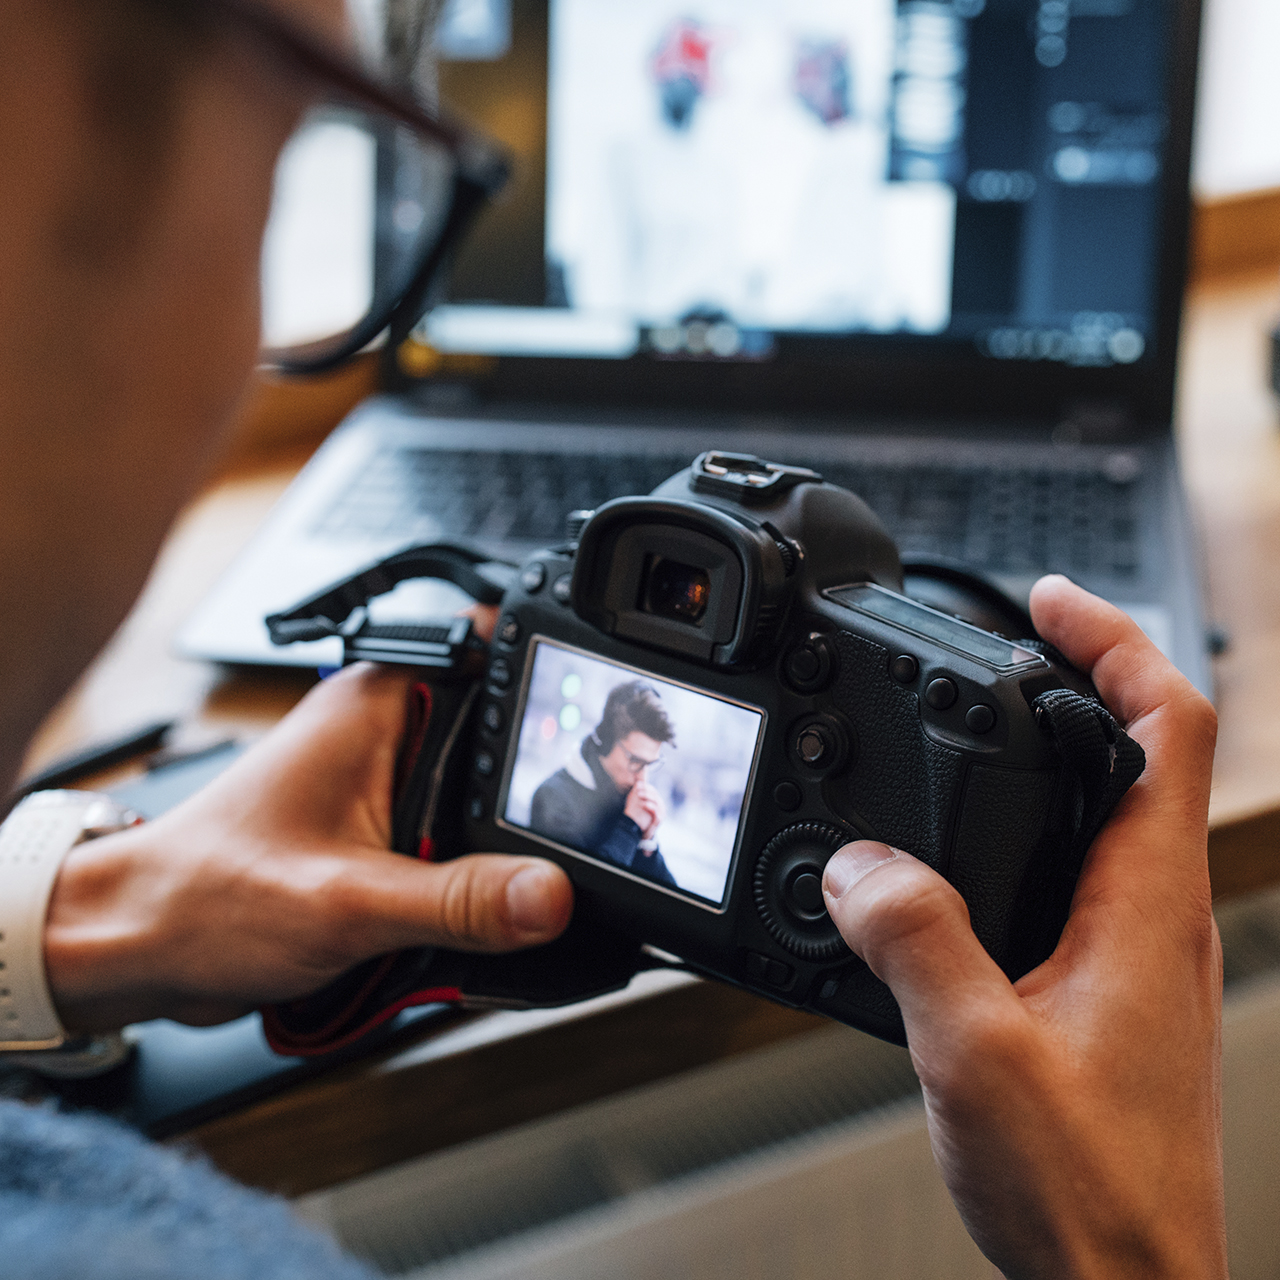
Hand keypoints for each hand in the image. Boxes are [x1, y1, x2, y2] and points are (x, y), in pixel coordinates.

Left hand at [43, 663, 573, 1031]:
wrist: (142, 943)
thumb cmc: (205, 896)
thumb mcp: (349, 903)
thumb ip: (458, 901)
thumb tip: (554, 896)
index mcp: (382, 703)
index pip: (502, 657)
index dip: (562, 694)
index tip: (608, 751)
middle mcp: (390, 727)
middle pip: (509, 739)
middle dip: (542, 796)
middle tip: (573, 854)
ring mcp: (389, 776)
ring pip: (489, 796)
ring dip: (507, 847)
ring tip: (522, 896)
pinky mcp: (385, 823)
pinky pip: (458, 837)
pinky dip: (477, 875)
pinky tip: (485, 915)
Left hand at [625, 780, 663, 840]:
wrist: (639, 831)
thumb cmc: (638, 816)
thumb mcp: (637, 803)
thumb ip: (637, 793)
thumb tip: (636, 783)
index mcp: (656, 800)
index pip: (652, 790)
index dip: (645, 786)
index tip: (637, 784)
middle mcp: (660, 805)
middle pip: (655, 795)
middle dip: (646, 790)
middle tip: (637, 789)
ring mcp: (661, 813)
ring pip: (656, 802)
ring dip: (648, 797)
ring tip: (639, 795)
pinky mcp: (659, 820)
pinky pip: (656, 812)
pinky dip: (651, 807)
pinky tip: (644, 804)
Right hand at [822, 576, 1225, 1279]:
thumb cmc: (1089, 1196)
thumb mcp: (976, 1058)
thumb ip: (916, 943)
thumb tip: (861, 863)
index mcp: (1144, 904)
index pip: (1168, 726)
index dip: (1113, 641)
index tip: (1046, 601)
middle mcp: (1150, 915)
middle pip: (1137, 750)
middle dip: (1072, 677)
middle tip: (996, 642)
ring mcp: (1130, 952)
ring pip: (1096, 811)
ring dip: (1040, 753)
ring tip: (956, 731)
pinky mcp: (1101, 989)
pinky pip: (1062, 873)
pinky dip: (1009, 830)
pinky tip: (941, 860)